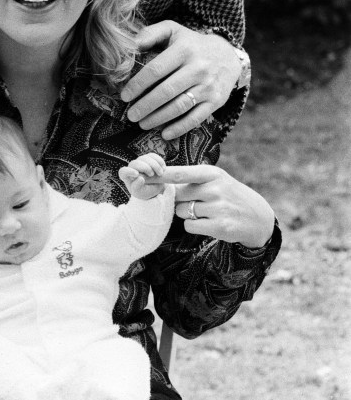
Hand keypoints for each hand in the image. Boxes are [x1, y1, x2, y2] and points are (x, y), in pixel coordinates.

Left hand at [119, 152, 165, 199]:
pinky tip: (163, 168)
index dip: (129, 171)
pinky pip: (152, 155)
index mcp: (127, 177)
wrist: (155, 187)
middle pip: (135, 163)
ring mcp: (140, 161)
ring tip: (160, 173)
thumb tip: (140, 178)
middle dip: (145, 167)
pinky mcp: (148, 158)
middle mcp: (132, 168)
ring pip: (145, 158)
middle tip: (152, 174)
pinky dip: (159, 160)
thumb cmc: (145, 191)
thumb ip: (137, 187)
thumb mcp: (141, 192)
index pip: (123, 172)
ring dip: (154, 165)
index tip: (137, 175)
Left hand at [120, 21, 241, 138]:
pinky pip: (196, 118)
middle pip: (166, 91)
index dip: (138, 85)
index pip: (156, 69)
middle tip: (131, 115)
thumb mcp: (173, 31)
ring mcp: (208, 86)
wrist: (227, 55)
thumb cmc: (191, 44)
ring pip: (180, 106)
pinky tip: (164, 134)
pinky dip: (179, 128)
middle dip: (145, 105)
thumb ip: (150, 34)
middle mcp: (198, 68)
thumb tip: (130, 45)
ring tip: (142, 124)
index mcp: (184, 49)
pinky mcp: (216, 101)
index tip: (125, 96)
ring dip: (158, 118)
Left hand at [145, 164, 274, 248]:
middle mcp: (215, 188)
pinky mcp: (220, 226)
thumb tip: (160, 180)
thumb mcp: (215, 180)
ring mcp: (218, 207)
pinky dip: (194, 226)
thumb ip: (191, 180)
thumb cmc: (228, 194)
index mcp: (212, 173)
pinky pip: (190, 226)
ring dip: (187, 214)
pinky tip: (208, 222)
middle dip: (180, 200)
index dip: (159, 176)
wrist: (257, 217)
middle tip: (195, 202)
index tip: (142, 174)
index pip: (180, 173)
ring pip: (182, 211)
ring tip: (206, 212)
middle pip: (177, 195)